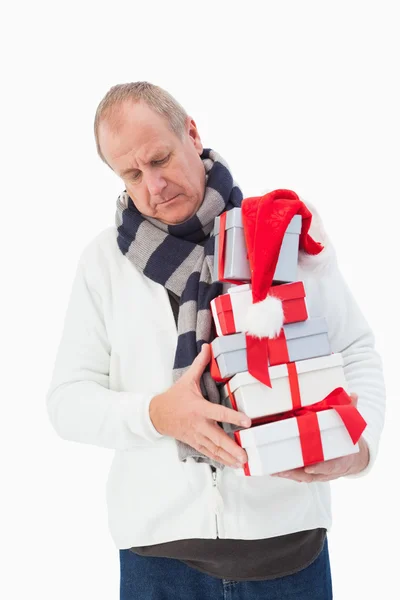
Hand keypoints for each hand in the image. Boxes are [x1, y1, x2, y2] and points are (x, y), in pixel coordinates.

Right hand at [149, 343, 251, 467]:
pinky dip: (220, 459)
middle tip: (245, 455)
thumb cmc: (174, 397)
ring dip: (228, 457)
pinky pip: (209, 453)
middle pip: (218, 437)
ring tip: (242, 463)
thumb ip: (200, 364)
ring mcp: (196, 436)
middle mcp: (199, 424)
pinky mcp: (194, 443)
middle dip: (232, 447)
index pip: (219, 413)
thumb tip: (208, 346)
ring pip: (214, 449)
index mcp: (199, 408)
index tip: (247, 422)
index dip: (233, 417)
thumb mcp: (187, 379)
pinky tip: (231, 464)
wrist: (156, 415)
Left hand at [272, 393, 369, 481]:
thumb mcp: (352, 428)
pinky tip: (274, 470)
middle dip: (298, 473)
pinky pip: (297, 475)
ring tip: (275, 470)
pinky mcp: (310, 473)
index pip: (331, 466)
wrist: (353, 460)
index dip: (321, 468)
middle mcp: (328, 469)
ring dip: (288, 474)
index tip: (310, 468)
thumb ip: (350, 412)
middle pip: (312, 474)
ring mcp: (319, 473)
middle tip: (285, 470)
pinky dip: (286, 473)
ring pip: (302, 476)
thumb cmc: (349, 442)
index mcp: (340, 460)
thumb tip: (353, 394)